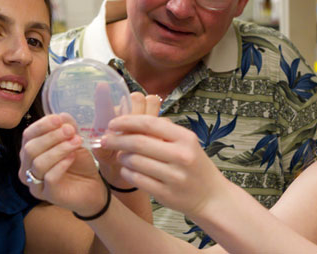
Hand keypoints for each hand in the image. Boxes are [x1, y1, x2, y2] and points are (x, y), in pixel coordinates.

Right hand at [19, 113, 106, 215]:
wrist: (92, 187)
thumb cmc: (79, 164)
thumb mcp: (74, 141)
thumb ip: (68, 128)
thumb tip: (62, 116)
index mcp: (31, 151)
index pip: (28, 135)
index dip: (42, 125)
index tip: (59, 119)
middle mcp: (28, 167)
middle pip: (30, 148)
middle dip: (51, 137)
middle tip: (70, 131)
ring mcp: (35, 183)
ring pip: (39, 163)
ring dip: (59, 149)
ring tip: (76, 142)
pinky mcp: (47, 195)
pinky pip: (49, 178)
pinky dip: (61, 165)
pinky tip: (72, 157)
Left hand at [100, 115, 228, 216]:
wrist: (211, 196)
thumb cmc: (194, 165)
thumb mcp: (186, 143)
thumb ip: (163, 132)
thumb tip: (131, 121)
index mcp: (185, 138)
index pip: (149, 123)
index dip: (127, 121)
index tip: (113, 123)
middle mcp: (181, 155)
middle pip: (138, 142)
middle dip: (117, 139)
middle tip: (105, 139)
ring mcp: (173, 176)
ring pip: (135, 161)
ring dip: (121, 157)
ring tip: (120, 156)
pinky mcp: (165, 194)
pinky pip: (137, 179)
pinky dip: (126, 172)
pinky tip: (126, 169)